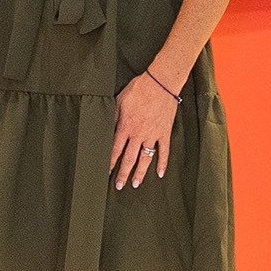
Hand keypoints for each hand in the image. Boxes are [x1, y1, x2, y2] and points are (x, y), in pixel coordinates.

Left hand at [109, 71, 178, 188]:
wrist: (160, 84)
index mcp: (125, 126)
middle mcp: (138, 134)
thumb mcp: (119, 101)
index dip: (110, 162)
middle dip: (123, 173)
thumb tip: (107, 128)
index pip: (115, 149)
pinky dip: (163, 163)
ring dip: (140, 172)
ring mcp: (153, 135)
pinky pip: (164, 151)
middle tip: (119, 186)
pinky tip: (160, 174)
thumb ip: (113, 117)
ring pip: (145, 158)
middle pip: (129, 158)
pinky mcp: (164, 133)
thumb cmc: (138, 90)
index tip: (106, 172)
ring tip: (136, 184)